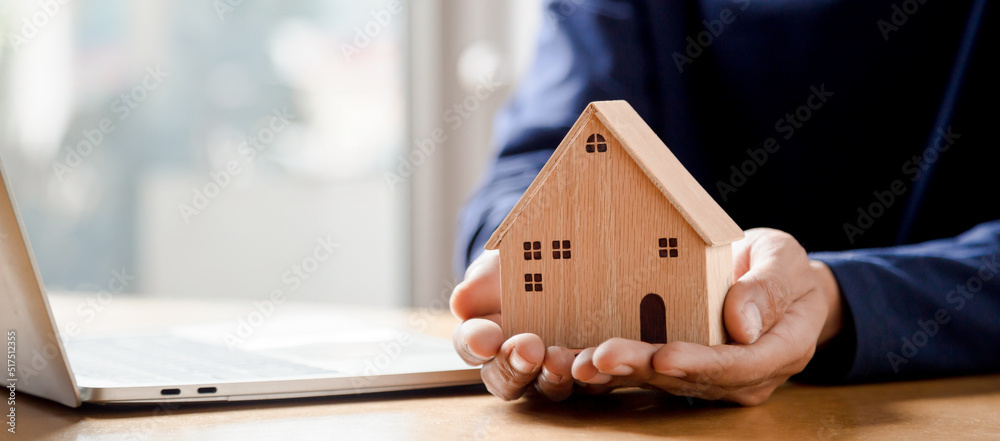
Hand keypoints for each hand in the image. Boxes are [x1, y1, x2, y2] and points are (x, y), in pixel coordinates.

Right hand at [450, 250, 579, 400]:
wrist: (570, 258)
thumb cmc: (522, 264)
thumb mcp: (501, 264)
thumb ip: (482, 282)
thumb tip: (461, 304)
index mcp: (486, 334)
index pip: (472, 345)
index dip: (475, 344)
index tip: (483, 340)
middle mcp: (515, 362)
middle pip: (505, 379)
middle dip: (514, 366)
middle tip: (527, 348)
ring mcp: (551, 370)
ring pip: (547, 387)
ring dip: (553, 376)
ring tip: (561, 358)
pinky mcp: (589, 371)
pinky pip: (592, 381)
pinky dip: (594, 373)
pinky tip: (598, 360)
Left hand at [571, 228, 843, 404]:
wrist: (773, 283)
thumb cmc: (780, 267)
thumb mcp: (783, 260)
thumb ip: (767, 289)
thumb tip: (741, 326)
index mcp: (778, 350)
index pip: (737, 365)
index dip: (699, 363)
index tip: (663, 356)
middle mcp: (743, 375)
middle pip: (690, 378)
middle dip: (642, 368)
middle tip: (601, 357)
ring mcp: (711, 378)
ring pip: (661, 381)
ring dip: (618, 374)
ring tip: (579, 363)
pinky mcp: (681, 371)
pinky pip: (645, 373)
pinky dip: (611, 368)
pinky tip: (576, 360)